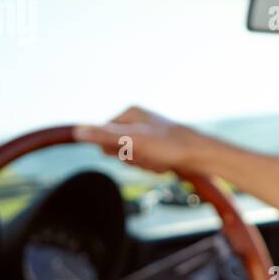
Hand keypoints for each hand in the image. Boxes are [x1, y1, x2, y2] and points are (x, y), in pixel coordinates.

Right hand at [74, 106, 210, 174]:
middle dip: (132, 158)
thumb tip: (76, 131)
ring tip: (160, 161)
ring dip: (144, 164)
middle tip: (149, 156)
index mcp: (130, 113)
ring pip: (133, 157)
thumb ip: (104, 135)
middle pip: (118, 148)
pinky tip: (166, 165)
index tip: (132, 150)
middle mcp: (138, 120)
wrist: (201, 155)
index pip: (103, 136)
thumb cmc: (168, 145)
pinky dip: (154, 166)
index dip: (115, 150)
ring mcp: (148, 133)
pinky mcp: (159, 146)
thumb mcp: (133, 140)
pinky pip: (146, 161)